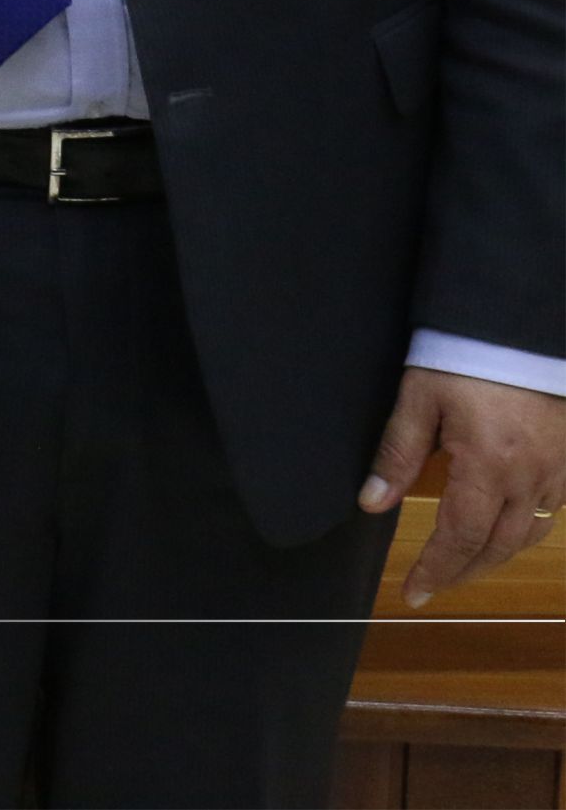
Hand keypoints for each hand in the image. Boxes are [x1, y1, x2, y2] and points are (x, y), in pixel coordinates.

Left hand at [361, 365, 565, 604]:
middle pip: (497, 545)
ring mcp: (557, 471)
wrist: (519, 324)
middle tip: (433, 587)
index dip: (435, 569)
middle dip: (462, 572)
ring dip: (494, 557)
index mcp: (488, 466)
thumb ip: (396, 455)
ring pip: (528, 535)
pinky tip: (504, 532)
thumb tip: (372, 504)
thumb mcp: (419, 399)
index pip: (459, 537)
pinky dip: (524, 531)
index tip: (412, 593)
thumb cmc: (464, 356)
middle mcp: (529, 477)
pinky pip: (551, 511)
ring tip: (462, 567)